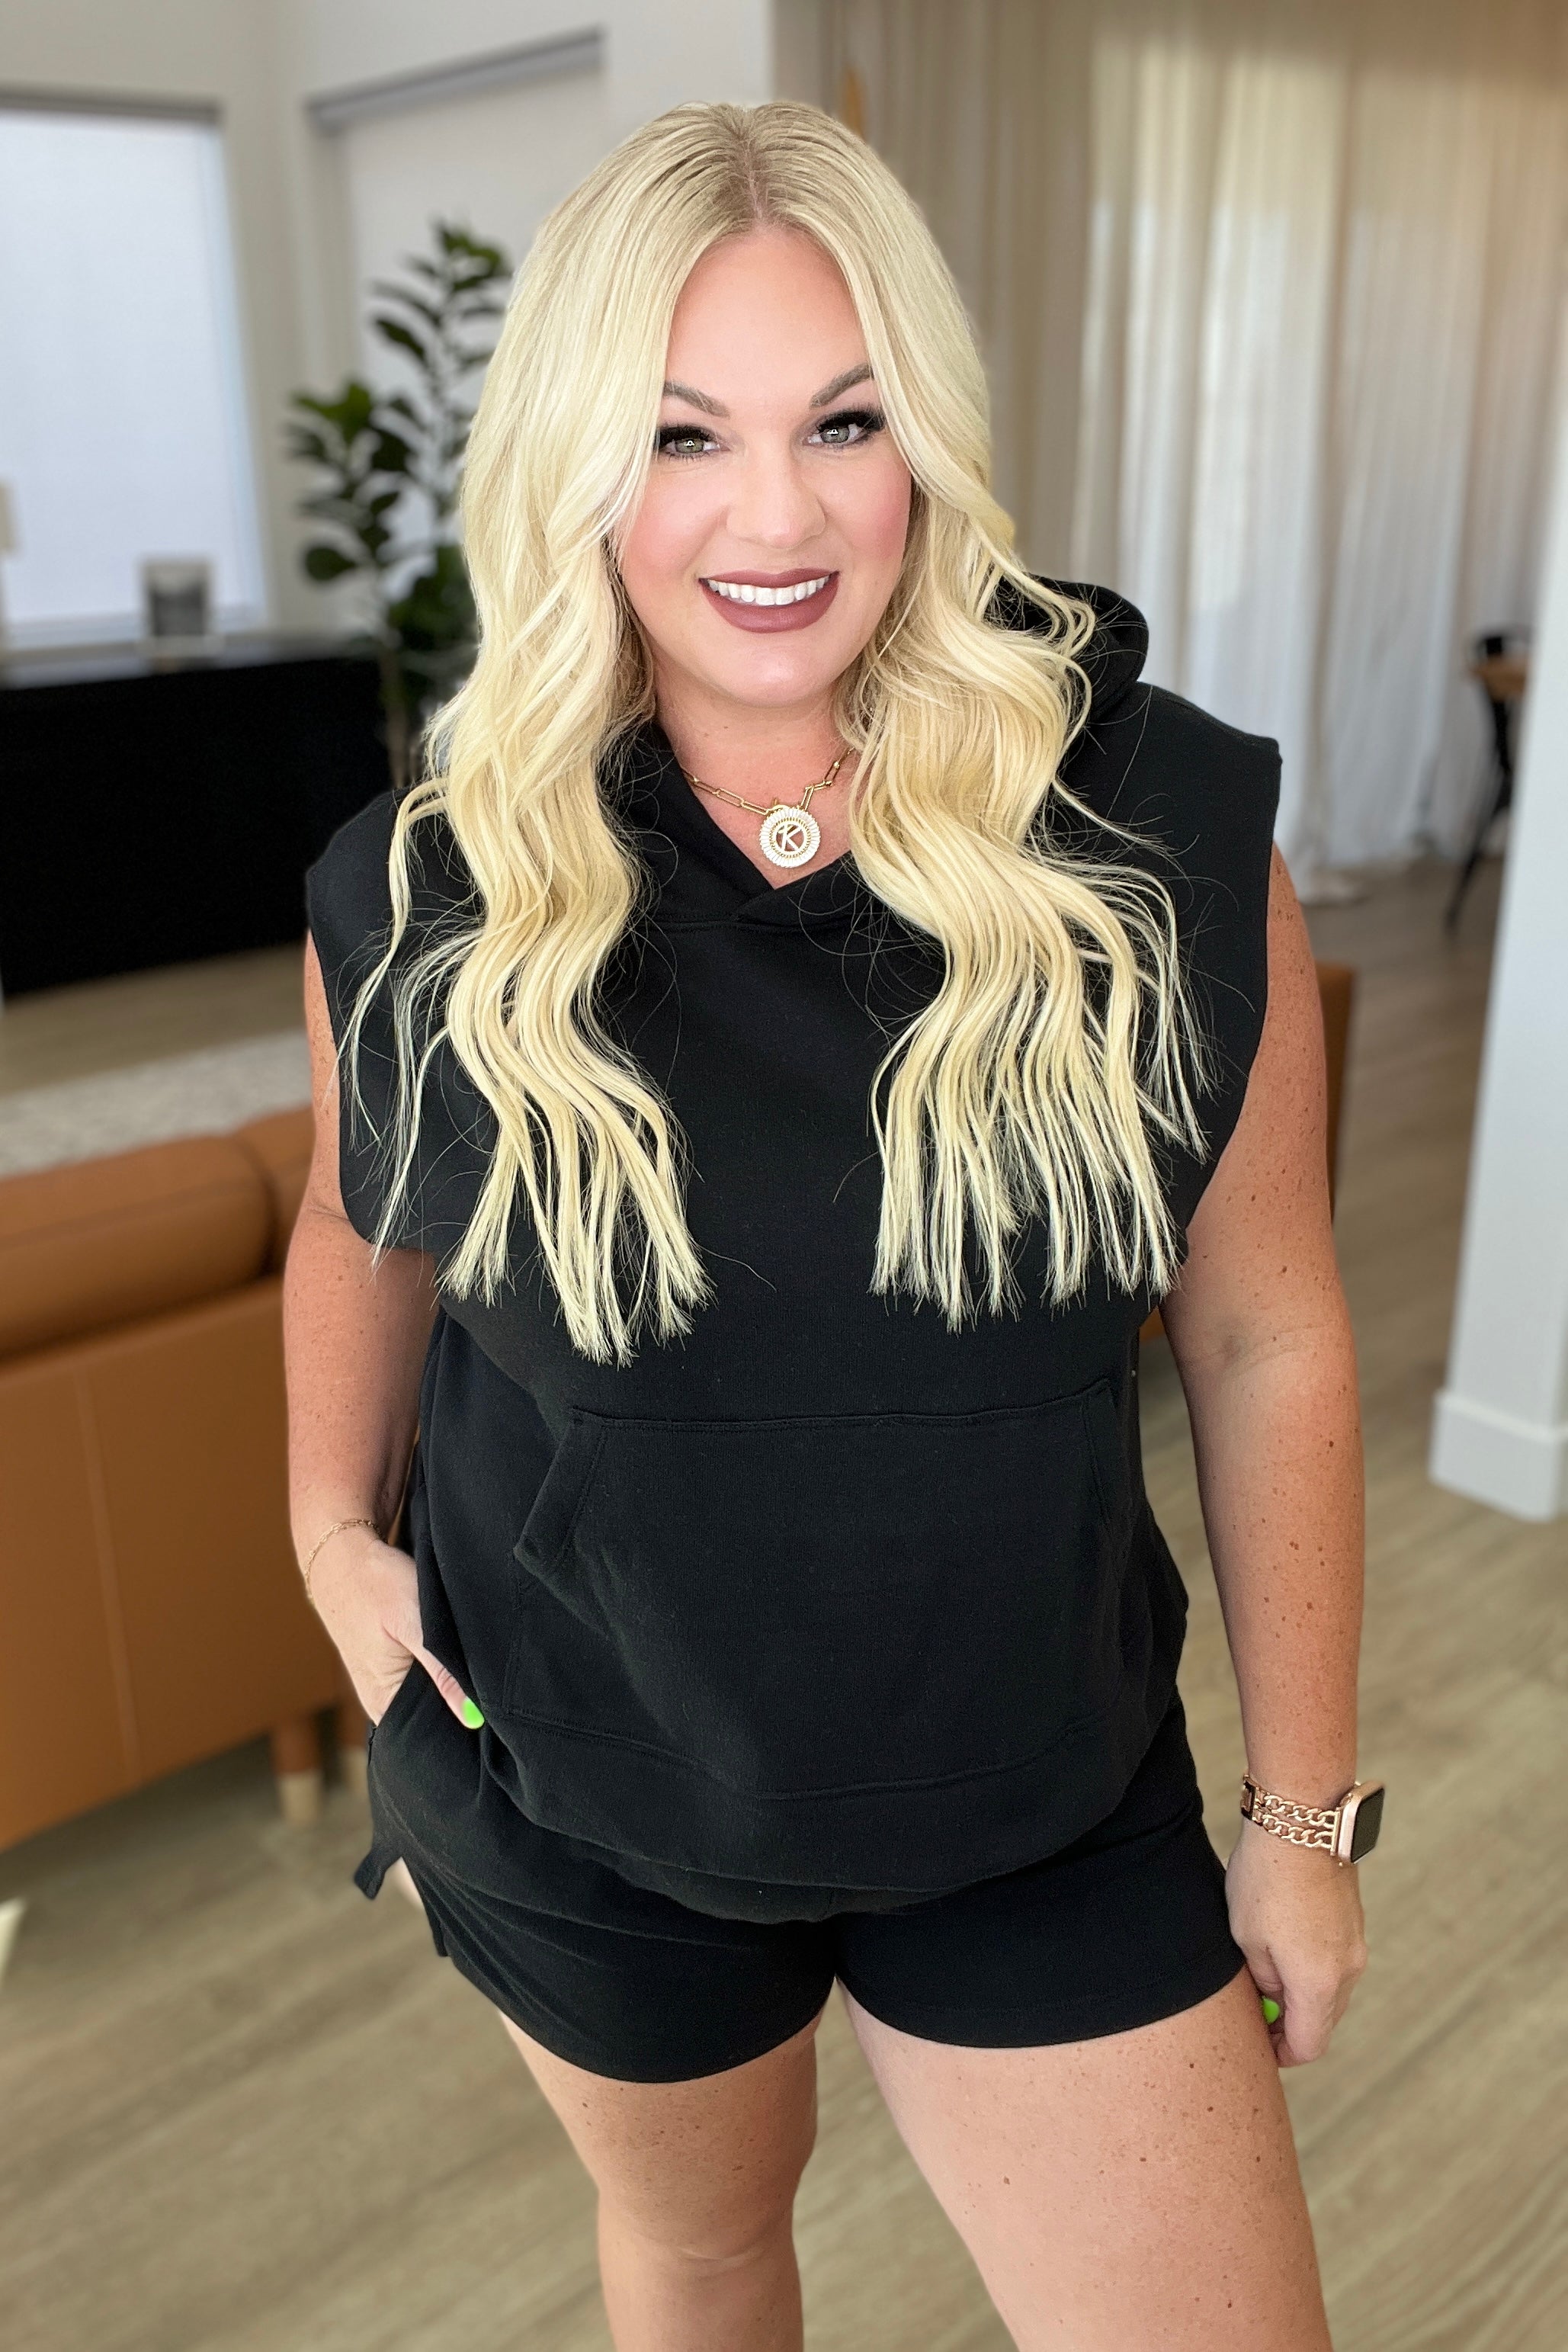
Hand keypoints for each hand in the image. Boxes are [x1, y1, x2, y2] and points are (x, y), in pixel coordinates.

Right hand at [304, 1523, 478, 1729]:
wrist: (341, 1554)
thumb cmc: (376, 1585)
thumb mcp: (416, 1626)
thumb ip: (444, 1674)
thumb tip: (473, 1719)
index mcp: (383, 1703)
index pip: (429, 1738)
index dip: (462, 1735)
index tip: (498, 1727)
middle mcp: (381, 1701)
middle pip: (431, 1720)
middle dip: (463, 1712)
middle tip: (498, 1701)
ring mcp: (383, 1683)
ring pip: (429, 1698)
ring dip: (453, 1689)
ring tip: (482, 1680)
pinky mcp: (389, 1664)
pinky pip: (421, 1680)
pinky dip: (440, 1672)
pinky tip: (459, 1662)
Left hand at [1225, 1818, 1368, 2066]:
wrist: (1303, 1821)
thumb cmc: (1266, 1878)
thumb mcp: (1247, 1938)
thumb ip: (1264, 1980)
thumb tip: (1275, 1997)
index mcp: (1319, 1983)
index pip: (1308, 2045)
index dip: (1281, 2053)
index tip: (1259, 2045)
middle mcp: (1347, 1970)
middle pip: (1323, 2021)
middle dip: (1291, 2025)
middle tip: (1257, 2013)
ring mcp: (1355, 1945)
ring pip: (1331, 1991)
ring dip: (1303, 1995)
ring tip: (1265, 1974)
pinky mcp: (1354, 1922)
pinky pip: (1336, 1962)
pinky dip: (1313, 1968)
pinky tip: (1284, 1945)